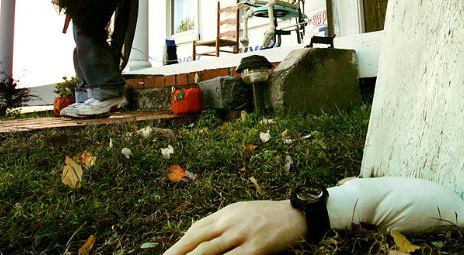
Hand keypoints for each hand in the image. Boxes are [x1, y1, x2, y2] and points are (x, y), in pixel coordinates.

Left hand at [164, 200, 306, 254]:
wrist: (296, 214)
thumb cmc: (268, 215)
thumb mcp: (242, 212)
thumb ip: (222, 223)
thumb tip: (199, 233)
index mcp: (226, 213)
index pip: (196, 229)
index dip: (180, 244)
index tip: (167, 254)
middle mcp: (230, 222)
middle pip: (197, 240)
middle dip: (177, 253)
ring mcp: (242, 234)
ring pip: (209, 251)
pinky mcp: (256, 247)